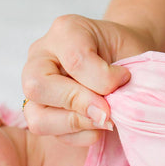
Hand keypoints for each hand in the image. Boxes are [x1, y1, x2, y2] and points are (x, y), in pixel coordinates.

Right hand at [21, 14, 154, 144]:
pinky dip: (79, 135)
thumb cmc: (127, 53)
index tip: (125, 78)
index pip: (75, 60)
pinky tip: (96, 124)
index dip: (104, 78)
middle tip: (108, 110)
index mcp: (65, 30)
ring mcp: (33, 85)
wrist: (124, 58)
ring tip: (104, 119)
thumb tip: (100, 116)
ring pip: (37, 118)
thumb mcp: (130, 53)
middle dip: (78, 104)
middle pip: (37, 87)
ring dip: (77, 125)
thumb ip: (117, 81)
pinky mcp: (38, 111)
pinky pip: (51, 134)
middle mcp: (40, 55)